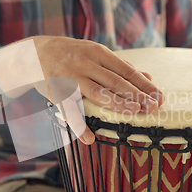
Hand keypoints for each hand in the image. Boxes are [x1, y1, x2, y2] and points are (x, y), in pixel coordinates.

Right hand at [33, 36, 164, 143]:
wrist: (32, 53)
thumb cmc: (70, 54)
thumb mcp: (94, 53)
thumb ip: (119, 66)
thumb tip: (147, 76)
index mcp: (98, 53)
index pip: (126, 70)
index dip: (144, 84)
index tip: (159, 96)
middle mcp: (85, 63)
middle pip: (115, 81)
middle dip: (136, 95)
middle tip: (152, 107)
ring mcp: (70, 78)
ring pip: (97, 93)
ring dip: (116, 104)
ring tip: (133, 113)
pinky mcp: (56, 92)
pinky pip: (69, 111)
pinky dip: (79, 126)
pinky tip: (90, 138)